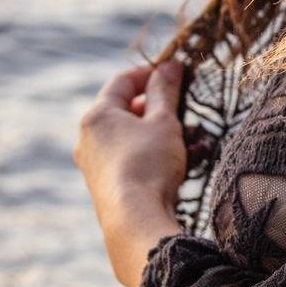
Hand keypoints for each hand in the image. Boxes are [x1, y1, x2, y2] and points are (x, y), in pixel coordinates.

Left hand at [75, 60, 186, 286]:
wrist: (135, 221)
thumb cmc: (148, 164)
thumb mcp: (164, 121)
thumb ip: (166, 90)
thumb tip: (169, 65)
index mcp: (97, 116)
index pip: (123, 81)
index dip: (152, 73)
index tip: (178, 72)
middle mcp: (89, 138)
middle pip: (128, 110)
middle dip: (163, 108)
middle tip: (188, 108)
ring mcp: (95, 164)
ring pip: (134, 137)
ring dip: (165, 133)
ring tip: (196, 138)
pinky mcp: (107, 185)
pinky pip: (134, 159)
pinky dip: (157, 154)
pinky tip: (187, 160)